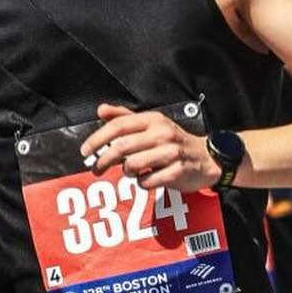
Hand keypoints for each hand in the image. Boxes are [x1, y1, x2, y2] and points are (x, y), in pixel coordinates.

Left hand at [79, 102, 230, 193]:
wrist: (207, 157)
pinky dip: (142, 183)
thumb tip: (100, 110)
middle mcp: (162, 133)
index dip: (98, 139)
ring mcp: (171, 152)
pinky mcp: (178, 170)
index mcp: (153, 119)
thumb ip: (125, 117)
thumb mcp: (151, 125)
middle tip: (95, 170)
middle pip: (122, 147)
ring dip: (126, 172)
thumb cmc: (173, 142)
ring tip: (130, 172)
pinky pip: (149, 181)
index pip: (118, 126)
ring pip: (133, 165)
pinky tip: (146, 179)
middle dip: (103, 160)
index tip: (85, 152)